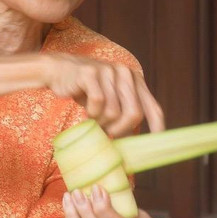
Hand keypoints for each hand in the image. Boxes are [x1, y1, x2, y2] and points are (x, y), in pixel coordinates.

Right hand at [40, 54, 164, 137]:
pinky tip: (86, 110)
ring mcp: (109, 71)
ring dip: (101, 121)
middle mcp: (126, 73)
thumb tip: (135, 146)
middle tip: (108, 133)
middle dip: (120, 130)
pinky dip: (91, 112)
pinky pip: (97, 103)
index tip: (156, 144)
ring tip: (93, 117)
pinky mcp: (90, 73)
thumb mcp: (111, 102)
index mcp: (136, 81)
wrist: (59, 70)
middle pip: (134, 114)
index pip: (153, 107)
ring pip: (113, 111)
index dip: (157, 127)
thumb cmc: (87, 91)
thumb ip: (124, 116)